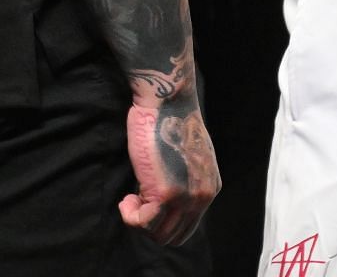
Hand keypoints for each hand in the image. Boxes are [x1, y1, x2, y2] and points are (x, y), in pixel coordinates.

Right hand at [120, 95, 219, 245]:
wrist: (168, 101)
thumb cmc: (170, 124)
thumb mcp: (186, 158)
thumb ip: (183, 182)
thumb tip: (162, 203)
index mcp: (210, 188)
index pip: (185, 227)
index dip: (160, 221)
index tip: (146, 200)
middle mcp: (203, 196)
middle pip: (172, 236)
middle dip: (148, 225)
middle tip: (135, 201)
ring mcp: (186, 196)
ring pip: (158, 234)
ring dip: (137, 220)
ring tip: (130, 197)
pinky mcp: (166, 192)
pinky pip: (143, 223)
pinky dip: (129, 216)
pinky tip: (126, 198)